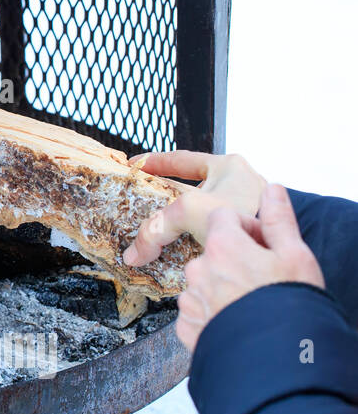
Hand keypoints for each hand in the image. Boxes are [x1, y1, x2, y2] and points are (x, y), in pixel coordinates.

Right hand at [122, 150, 266, 266]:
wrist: (278, 250)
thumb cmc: (243, 215)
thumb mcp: (189, 211)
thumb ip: (156, 228)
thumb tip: (134, 254)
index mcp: (228, 166)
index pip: (182, 159)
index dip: (155, 161)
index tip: (135, 165)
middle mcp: (238, 184)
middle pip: (191, 187)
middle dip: (168, 196)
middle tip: (145, 203)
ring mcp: (245, 207)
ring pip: (201, 211)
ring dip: (182, 222)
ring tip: (161, 233)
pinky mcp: (247, 231)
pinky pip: (212, 232)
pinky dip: (195, 240)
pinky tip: (182, 251)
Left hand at [175, 184, 325, 350]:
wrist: (278, 360)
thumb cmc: (291, 305)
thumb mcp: (295, 256)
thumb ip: (279, 219)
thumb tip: (272, 189)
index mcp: (222, 246)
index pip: (223, 217)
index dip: (245, 227)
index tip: (263, 245)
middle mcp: (198, 269)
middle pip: (212, 251)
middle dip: (233, 259)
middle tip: (261, 279)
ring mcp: (189, 299)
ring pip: (204, 282)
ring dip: (222, 287)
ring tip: (251, 304)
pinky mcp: (185, 327)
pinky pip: (197, 311)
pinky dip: (212, 313)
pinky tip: (236, 322)